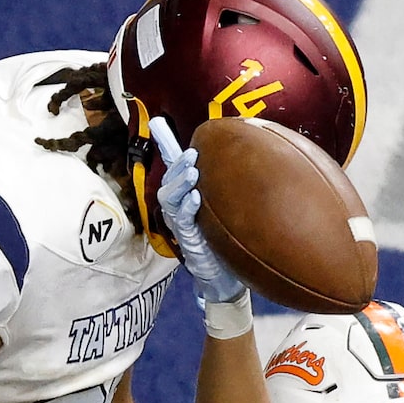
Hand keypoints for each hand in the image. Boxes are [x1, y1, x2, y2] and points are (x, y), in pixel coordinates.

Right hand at [150, 117, 245, 305]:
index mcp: (187, 198)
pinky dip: (187, 207)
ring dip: (179, 182)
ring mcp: (181, 225)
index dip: (165, 146)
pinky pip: (181, 220)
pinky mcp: (187, 240)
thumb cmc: (227, 240)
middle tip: (190, 154)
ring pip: (169, 198)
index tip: (159, 124)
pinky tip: (196, 197)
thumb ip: (225, 188)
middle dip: (177, 165)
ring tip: (192, 170)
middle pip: (168, 180)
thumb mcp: (226, 208)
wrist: (226, 278)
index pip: (174, 168)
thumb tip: (244, 156)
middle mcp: (180, 209)